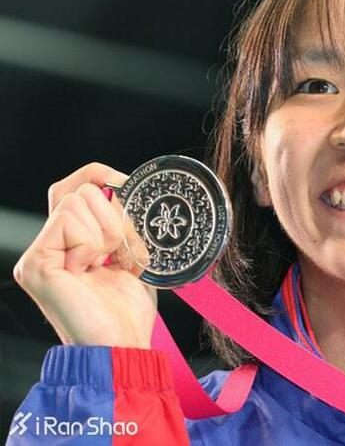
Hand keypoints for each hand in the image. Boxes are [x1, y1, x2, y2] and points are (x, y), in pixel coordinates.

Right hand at [13, 162, 156, 347]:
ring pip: (76, 202)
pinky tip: (91, 271)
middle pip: (79, 190)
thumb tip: (122, 190)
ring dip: (108, 233)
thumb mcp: (130, 257)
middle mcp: (48, 246)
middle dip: (115, 217)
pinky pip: (69, 222)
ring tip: (109, 265)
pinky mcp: (36, 263)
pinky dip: (92, 244)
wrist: (122, 344)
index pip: (73, 187)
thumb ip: (121, 225)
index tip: (125, 184)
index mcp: (69, 242)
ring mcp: (39, 255)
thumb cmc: (127, 310)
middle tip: (122, 253)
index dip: (100, 176)